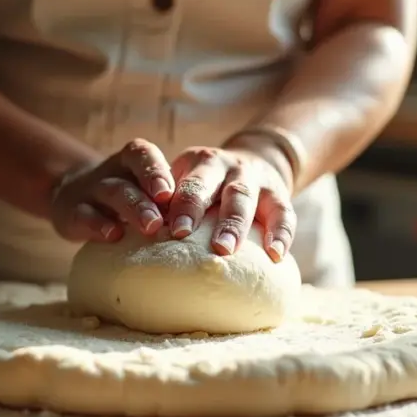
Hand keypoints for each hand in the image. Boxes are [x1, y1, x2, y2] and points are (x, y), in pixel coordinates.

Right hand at [50, 139, 174, 241]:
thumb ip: (173, 201)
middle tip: (164, 220)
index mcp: (135, 159)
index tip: (169, 193)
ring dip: (132, 209)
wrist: (75, 197)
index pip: (144, 155)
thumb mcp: (148, 192)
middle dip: (148, 197)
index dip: (156, 171)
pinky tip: (113, 236)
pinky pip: (83, 216)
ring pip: (112, 192)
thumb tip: (216, 225)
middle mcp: (113, 169)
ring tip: (150, 227)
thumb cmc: (132, 199)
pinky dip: (98, 225)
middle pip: (130, 176)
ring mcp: (91, 189)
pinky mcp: (72, 212)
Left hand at [167, 142, 296, 262]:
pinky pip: (283, 212)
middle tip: (181, 234)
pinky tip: (276, 255)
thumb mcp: (190, 181)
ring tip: (224, 249)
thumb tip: (132, 239)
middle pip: (210, 184)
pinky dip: (281, 233)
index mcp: (199, 163)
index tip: (167, 227)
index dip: (176, 202)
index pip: (185, 181)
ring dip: (233, 223)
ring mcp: (254, 179)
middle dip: (194, 206)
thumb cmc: (211, 186)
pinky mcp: (279, 194)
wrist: (259, 161)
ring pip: (243, 196)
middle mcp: (226, 167)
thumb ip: (168, 204)